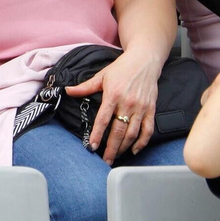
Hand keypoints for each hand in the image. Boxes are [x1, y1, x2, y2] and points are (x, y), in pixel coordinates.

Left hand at [65, 49, 160, 163]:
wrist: (144, 60)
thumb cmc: (122, 67)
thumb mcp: (102, 75)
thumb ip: (85, 87)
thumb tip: (68, 90)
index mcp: (113, 94)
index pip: (103, 119)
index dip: (97, 134)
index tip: (92, 146)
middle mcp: (127, 103)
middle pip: (118, 131)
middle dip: (111, 148)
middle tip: (105, 160)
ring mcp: (140, 108)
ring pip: (132, 133)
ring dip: (123, 148)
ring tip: (116, 156)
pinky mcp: (151, 109)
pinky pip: (147, 130)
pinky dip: (142, 142)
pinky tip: (134, 149)